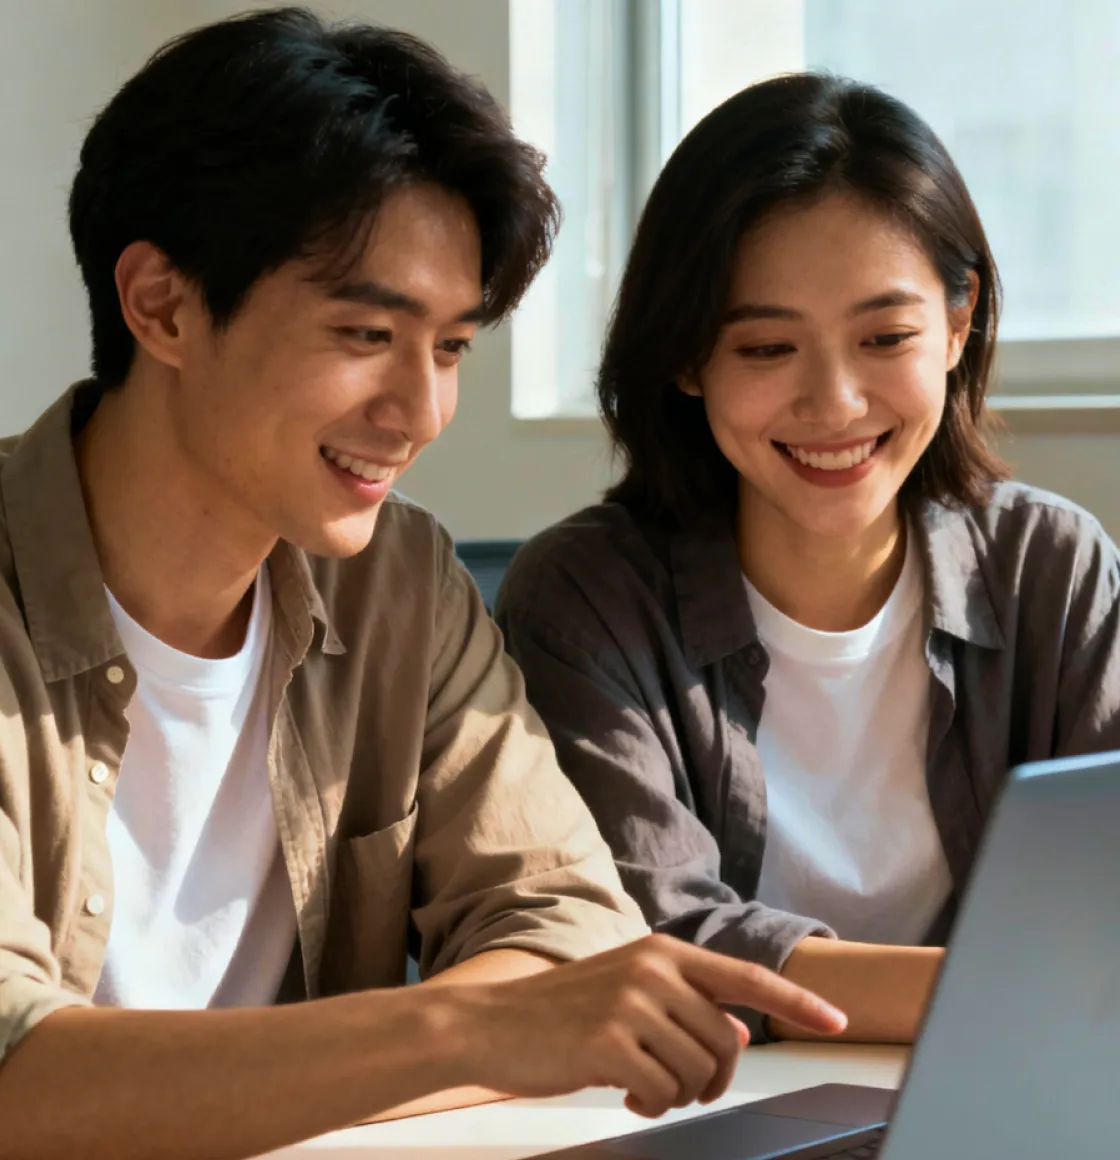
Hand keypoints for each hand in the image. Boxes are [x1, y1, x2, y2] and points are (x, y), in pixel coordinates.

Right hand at [440, 934, 846, 1117]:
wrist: (490, 1024)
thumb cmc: (561, 1011)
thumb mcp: (628, 993)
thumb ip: (685, 1005)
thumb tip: (740, 1033)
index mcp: (662, 951)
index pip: (745, 977)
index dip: (796, 1000)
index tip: (837, 1021)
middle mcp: (652, 969)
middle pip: (726, 1042)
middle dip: (713, 1079)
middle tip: (679, 1088)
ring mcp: (631, 1004)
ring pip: (698, 1072)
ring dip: (679, 1094)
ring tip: (643, 1086)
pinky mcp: (609, 1043)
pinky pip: (663, 1093)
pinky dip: (652, 1104)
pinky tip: (625, 1093)